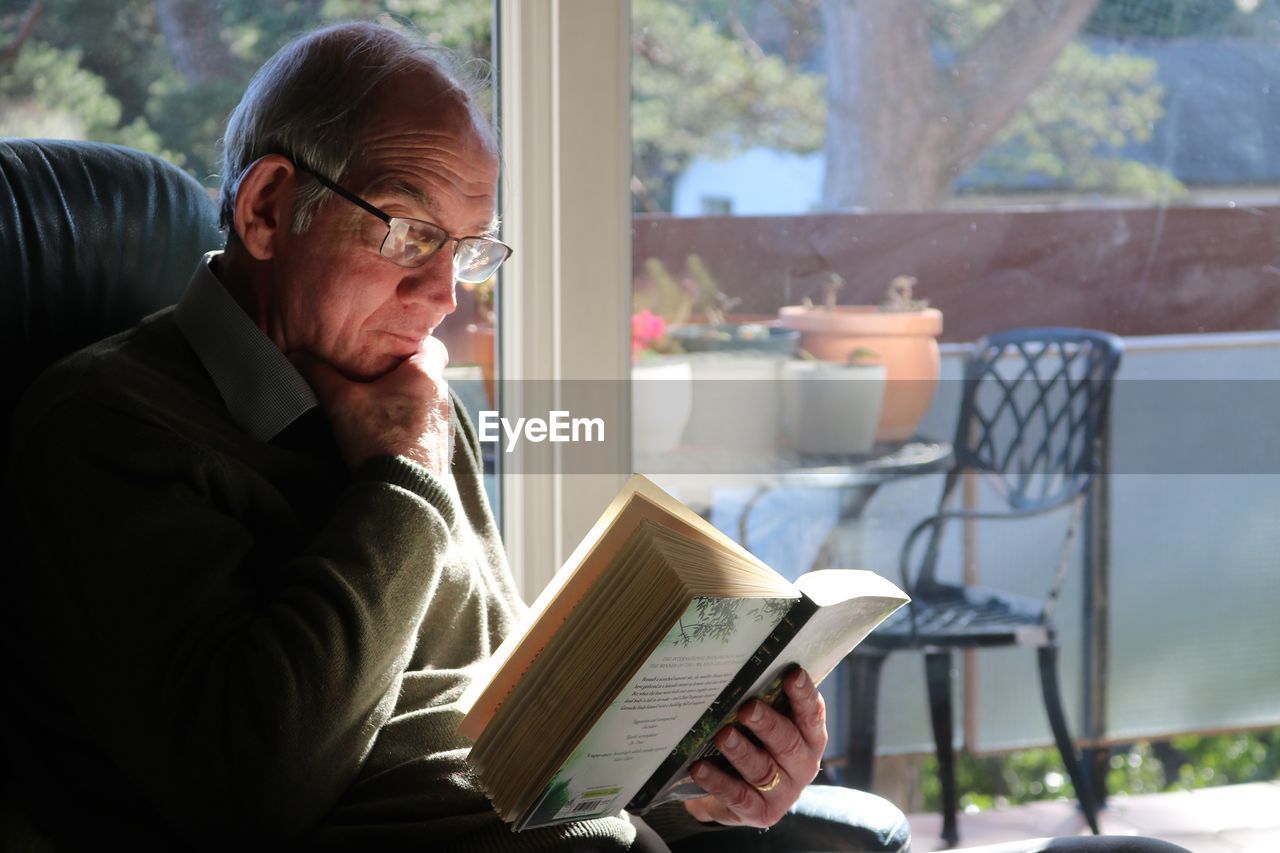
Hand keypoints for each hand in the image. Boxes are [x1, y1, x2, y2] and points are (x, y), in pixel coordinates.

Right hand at [289, 338, 452, 475]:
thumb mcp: (341, 402)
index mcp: (425, 376)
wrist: (404, 491)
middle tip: (376, 381)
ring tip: (380, 412)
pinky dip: (413, 429)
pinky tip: (391, 438)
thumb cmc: (377, 438)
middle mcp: (442, 397)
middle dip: (403, 378)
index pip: (432, 346)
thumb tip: (297, 354)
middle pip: (426, 377)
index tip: (391, 351)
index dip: (412, 345)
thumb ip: (320, 374)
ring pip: (426, 404)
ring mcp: (445, 425)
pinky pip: (428, 429)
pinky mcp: (442, 449)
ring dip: (408, 406)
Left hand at [684, 668, 826, 827]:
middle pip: (788, 743)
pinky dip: (718, 781)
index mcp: (810, 738)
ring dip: (742, 751)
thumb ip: (763, 703)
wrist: (743, 796)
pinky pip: (738, 796)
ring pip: (762, 770)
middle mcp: (802, 765)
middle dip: (768, 724)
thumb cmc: (757, 746)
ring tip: (723, 735)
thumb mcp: (765, 726)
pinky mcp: (760, 813)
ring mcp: (784, 792)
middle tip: (748, 709)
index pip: (812, 714)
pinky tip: (699, 768)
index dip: (804, 695)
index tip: (792, 675)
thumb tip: (738, 672)